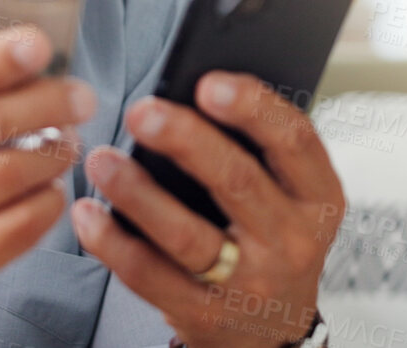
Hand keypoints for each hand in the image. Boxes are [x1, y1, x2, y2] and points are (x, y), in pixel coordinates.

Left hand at [70, 72, 343, 347]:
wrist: (272, 331)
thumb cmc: (272, 242)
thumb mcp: (290, 197)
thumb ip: (255, 151)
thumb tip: (187, 94)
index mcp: (317, 197)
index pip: (294, 140)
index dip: (252, 107)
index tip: (207, 83)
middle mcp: (291, 240)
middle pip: (237, 181)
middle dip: (185, 140)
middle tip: (142, 112)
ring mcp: (249, 282)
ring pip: (187, 235)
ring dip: (138, 193)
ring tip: (102, 161)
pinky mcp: (204, 314)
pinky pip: (150, 276)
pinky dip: (113, 243)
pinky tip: (88, 215)